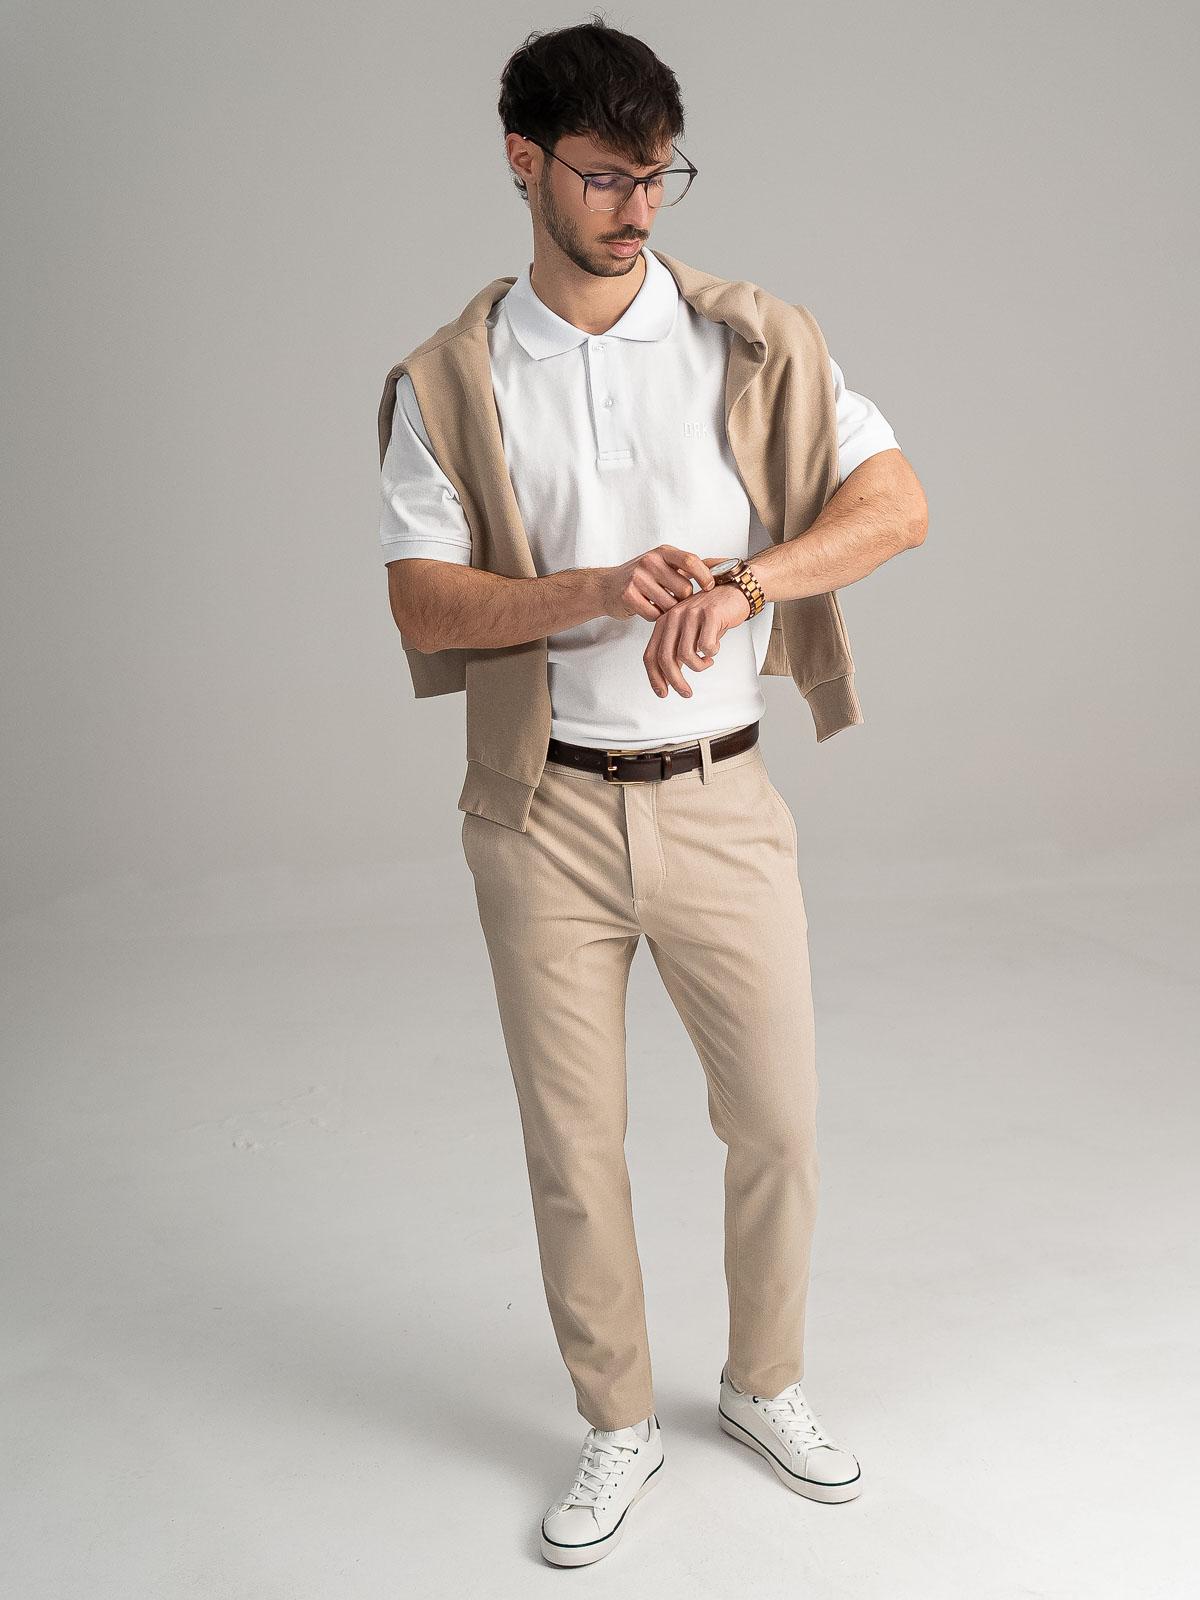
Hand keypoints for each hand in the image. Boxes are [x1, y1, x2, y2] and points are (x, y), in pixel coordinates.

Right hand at [595, 545, 720, 621]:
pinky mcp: (628, 595)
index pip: (690, 561)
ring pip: (670, 605)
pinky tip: (648, 609)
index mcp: (663, 552)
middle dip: (683, 600)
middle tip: (673, 599)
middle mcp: (650, 561)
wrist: (606, 586)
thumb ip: (687, 566)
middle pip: (684, 589)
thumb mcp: (663, 563)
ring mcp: (638, 577)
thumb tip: (723, 567)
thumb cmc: (641, 577)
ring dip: (668, 610)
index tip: (710, 587)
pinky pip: (654, 614)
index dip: (704, 576)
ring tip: (658, 603)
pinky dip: (655, 616)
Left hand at [643, 579, 752, 698]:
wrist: (734, 591)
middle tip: (686, 692)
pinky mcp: (710, 614)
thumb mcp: (687, 631)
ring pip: (686, 655)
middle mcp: (674, 616)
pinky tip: (715, 648)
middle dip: (675, 681)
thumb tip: (668, 677)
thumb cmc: (710, 615)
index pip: (650, 654)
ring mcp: (691, 614)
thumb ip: (675, 649)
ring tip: (707, 662)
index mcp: (664, 621)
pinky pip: (706, 646)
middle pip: (665, 658)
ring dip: (699, 666)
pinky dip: (711, 653)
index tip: (662, 693)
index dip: (654, 678)